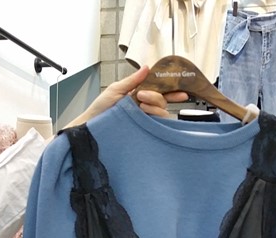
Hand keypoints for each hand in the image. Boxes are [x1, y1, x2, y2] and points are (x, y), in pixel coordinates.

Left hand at [61, 66, 187, 129]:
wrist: (92, 126)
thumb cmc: (101, 109)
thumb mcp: (116, 89)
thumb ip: (132, 80)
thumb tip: (146, 68)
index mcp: (140, 96)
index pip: (160, 93)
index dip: (172, 91)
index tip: (183, 90)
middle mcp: (145, 108)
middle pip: (163, 101)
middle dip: (156, 96)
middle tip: (141, 96)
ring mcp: (145, 120)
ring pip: (162, 113)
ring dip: (154, 106)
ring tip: (140, 107)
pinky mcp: (143, 131)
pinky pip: (157, 125)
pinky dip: (154, 118)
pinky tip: (144, 114)